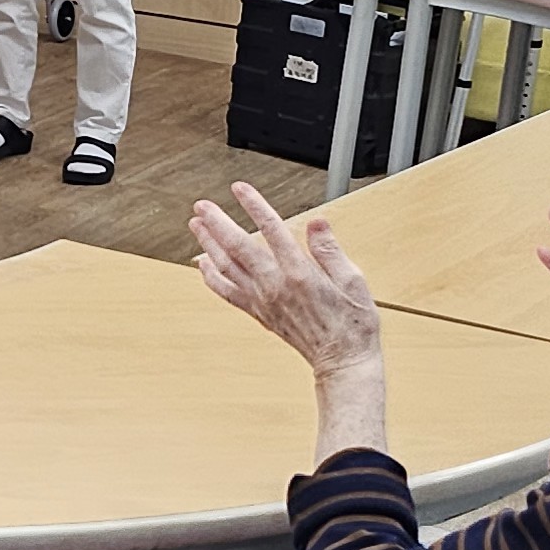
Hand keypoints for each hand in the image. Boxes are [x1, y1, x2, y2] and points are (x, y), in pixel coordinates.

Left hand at [189, 182, 383, 378]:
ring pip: (227, 267)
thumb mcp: (354, 281)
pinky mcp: (259, 314)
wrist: (342, 360)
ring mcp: (263, 300)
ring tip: (196, 225)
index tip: (239, 188)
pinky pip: (228, 293)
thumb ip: (331, 250)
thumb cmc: (353, 323)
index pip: (271, 229)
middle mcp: (275, 285)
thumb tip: (317, 223)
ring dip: (208, 244)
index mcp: (300, 273)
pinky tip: (203, 264)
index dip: (253, 205)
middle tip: (202, 205)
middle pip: (238, 246)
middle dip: (217, 222)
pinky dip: (211, 277)